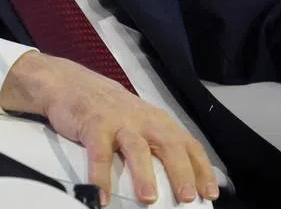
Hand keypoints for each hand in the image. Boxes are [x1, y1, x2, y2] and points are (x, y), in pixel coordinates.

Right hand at [0, 51, 218, 205]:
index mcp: (158, 121)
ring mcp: (118, 121)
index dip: (201, 169)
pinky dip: (101, 176)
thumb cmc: (109, 109)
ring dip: (144, 173)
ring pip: (136, 148)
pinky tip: (101, 196)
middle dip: (181, 172)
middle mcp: (143, 119)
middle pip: (168, 145)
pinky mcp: (94, 125)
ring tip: (148, 198)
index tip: (209, 193)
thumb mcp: (139, 122)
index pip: (188, 145)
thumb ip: (156, 143)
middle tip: (187, 198)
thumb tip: (178, 180)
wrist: (71, 82)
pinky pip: (99, 153)